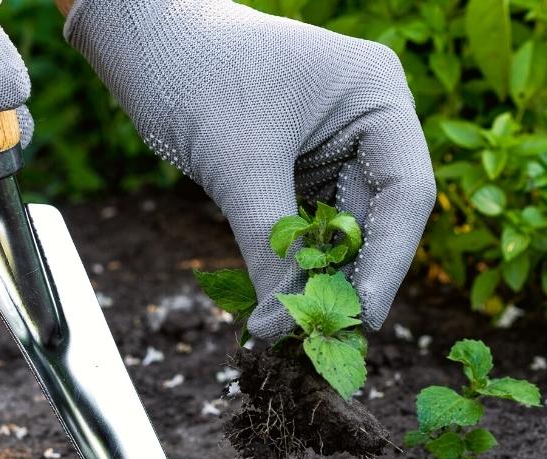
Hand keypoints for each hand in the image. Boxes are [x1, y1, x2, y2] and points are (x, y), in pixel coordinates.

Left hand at [65, 0, 435, 339]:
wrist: (140, 37)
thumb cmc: (193, 73)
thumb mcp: (240, 167)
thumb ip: (269, 249)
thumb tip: (280, 329)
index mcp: (378, 94)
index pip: (406, 191)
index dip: (389, 261)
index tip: (363, 317)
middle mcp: (372, 117)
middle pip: (381, 216)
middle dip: (350, 274)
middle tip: (322, 332)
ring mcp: (340, 142)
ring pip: (345, 227)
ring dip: (321, 275)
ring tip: (296, 323)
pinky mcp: (306, 164)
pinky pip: (314, 225)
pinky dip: (297, 260)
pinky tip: (282, 298)